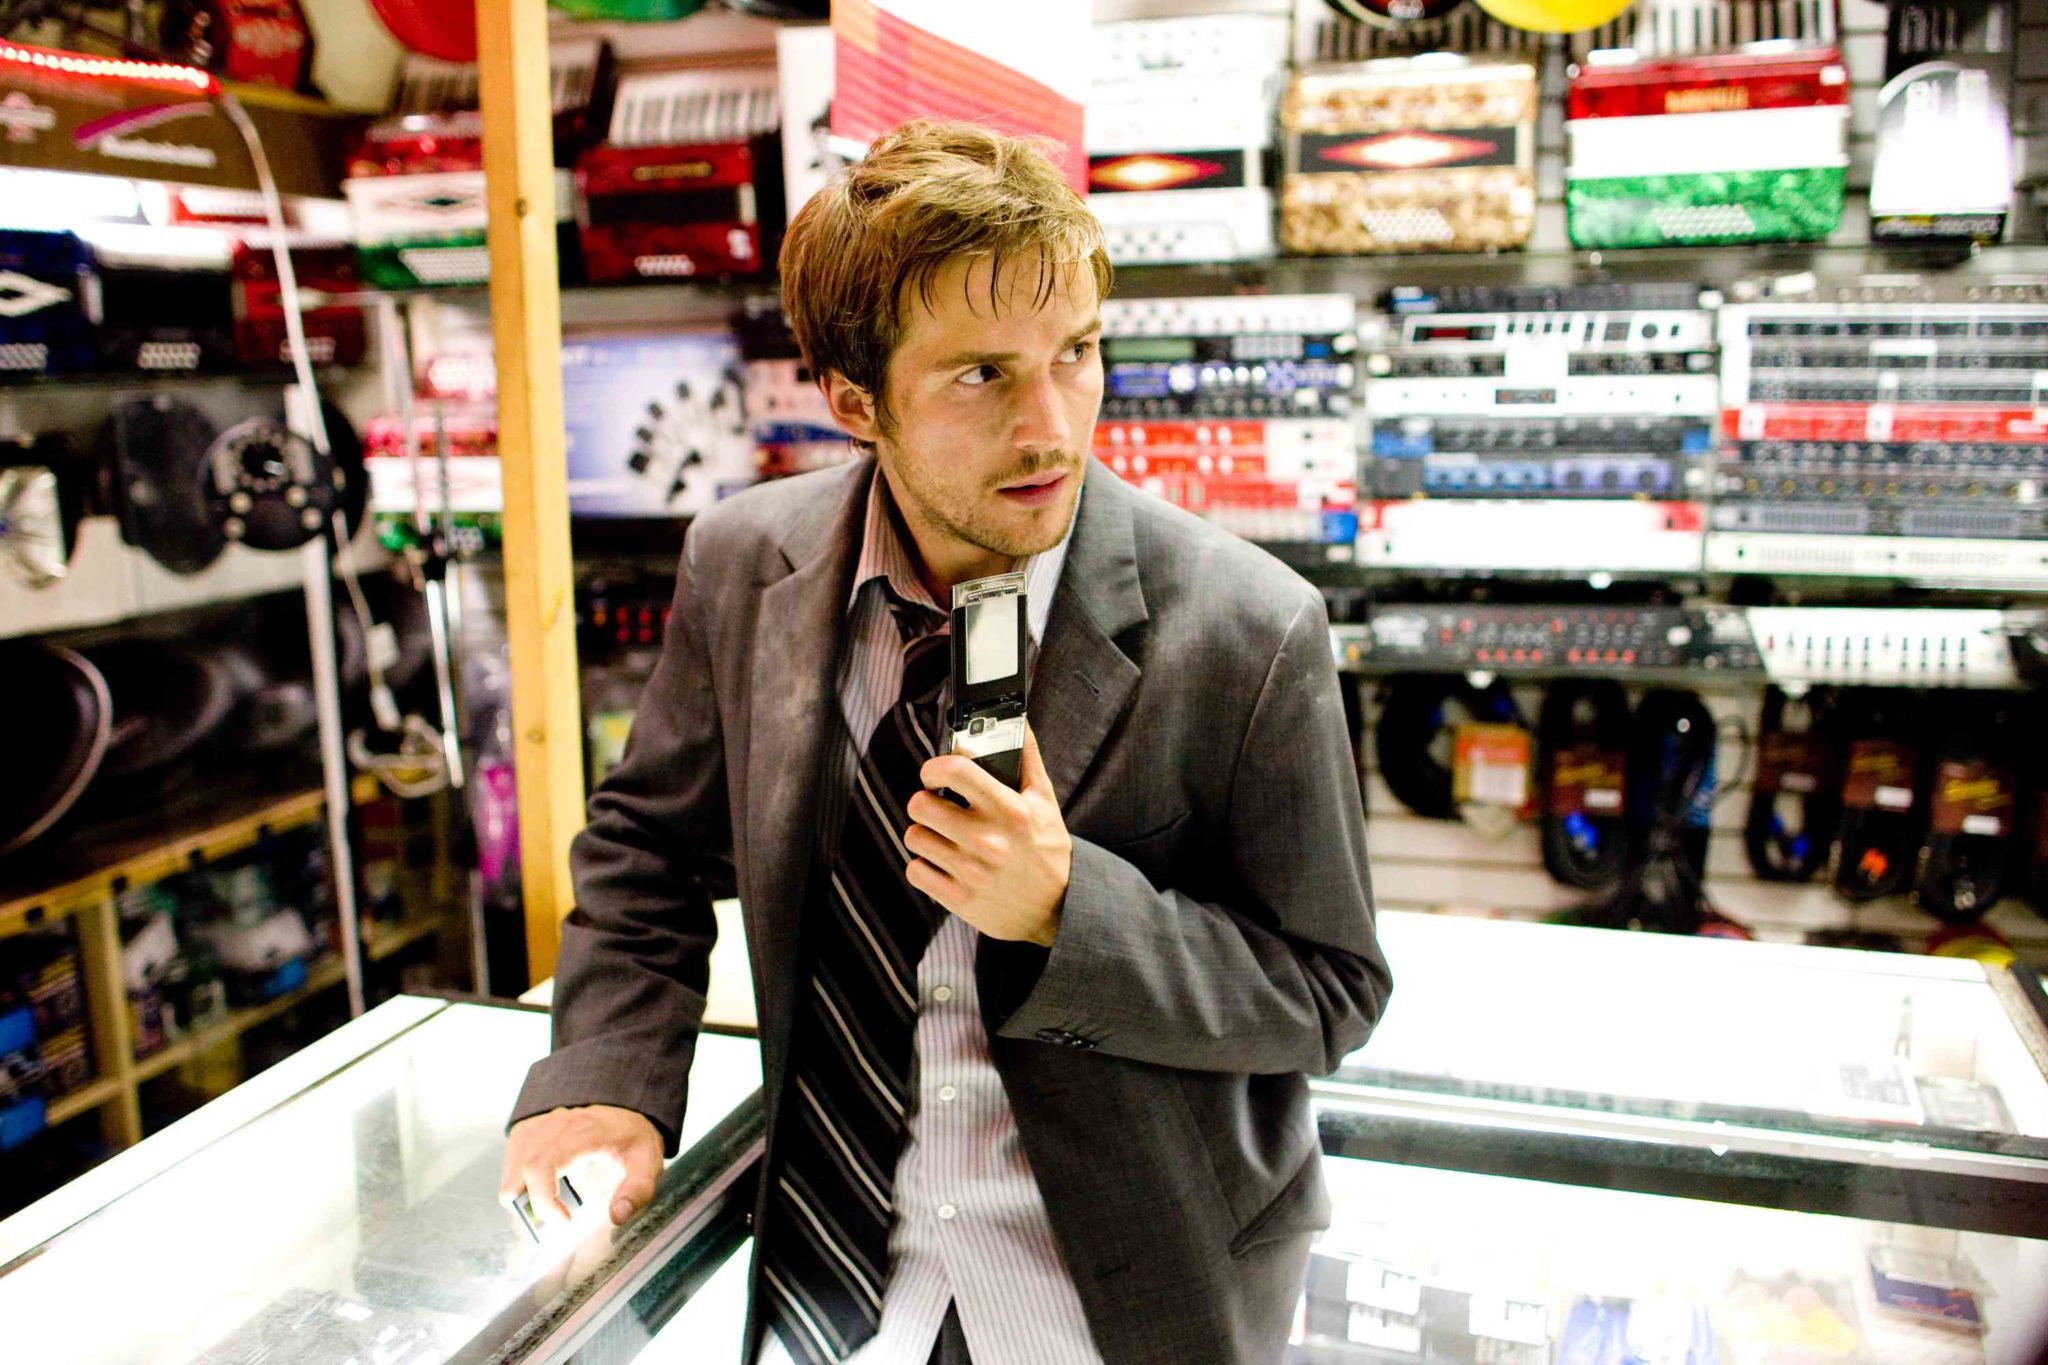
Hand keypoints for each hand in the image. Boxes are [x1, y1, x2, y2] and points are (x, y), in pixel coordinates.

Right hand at [500, 1103, 662, 1228]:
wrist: (621, 1110)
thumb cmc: (631, 1138)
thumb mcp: (648, 1162)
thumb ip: (638, 1189)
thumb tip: (618, 1216)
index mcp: (580, 1133)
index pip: (540, 1167)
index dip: (543, 1201)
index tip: (564, 1222)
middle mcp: (552, 1126)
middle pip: (519, 1176)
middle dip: (533, 1208)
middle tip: (559, 1218)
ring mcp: (536, 1127)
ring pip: (511, 1176)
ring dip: (527, 1199)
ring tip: (558, 1202)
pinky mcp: (527, 1132)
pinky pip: (511, 1168)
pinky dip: (523, 1186)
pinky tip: (551, 1186)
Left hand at [906, 722, 1069, 946]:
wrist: (1058, 909)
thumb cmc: (1047, 848)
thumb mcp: (1044, 801)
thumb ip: (1028, 757)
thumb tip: (1018, 717)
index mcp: (1010, 811)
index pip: (955, 771)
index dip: (934, 767)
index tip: (934, 774)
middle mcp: (988, 841)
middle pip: (920, 805)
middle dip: (925, 801)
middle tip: (938, 806)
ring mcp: (971, 872)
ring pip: (914, 837)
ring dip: (924, 833)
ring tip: (942, 835)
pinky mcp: (959, 899)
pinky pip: (916, 871)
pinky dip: (924, 866)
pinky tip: (942, 862)